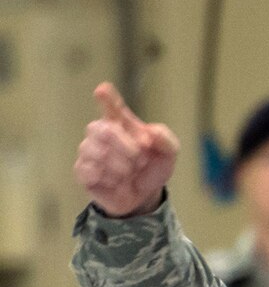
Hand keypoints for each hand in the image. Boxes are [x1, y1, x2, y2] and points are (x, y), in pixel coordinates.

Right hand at [74, 83, 177, 217]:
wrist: (143, 197)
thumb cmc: (152, 168)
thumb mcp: (167, 154)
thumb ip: (165, 140)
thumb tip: (150, 133)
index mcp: (122, 124)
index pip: (112, 107)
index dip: (107, 98)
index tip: (103, 90)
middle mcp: (101, 132)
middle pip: (104, 130)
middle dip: (125, 147)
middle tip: (139, 159)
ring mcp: (88, 150)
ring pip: (96, 152)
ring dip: (120, 166)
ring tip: (128, 173)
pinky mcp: (82, 170)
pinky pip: (90, 171)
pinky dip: (109, 179)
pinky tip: (115, 182)